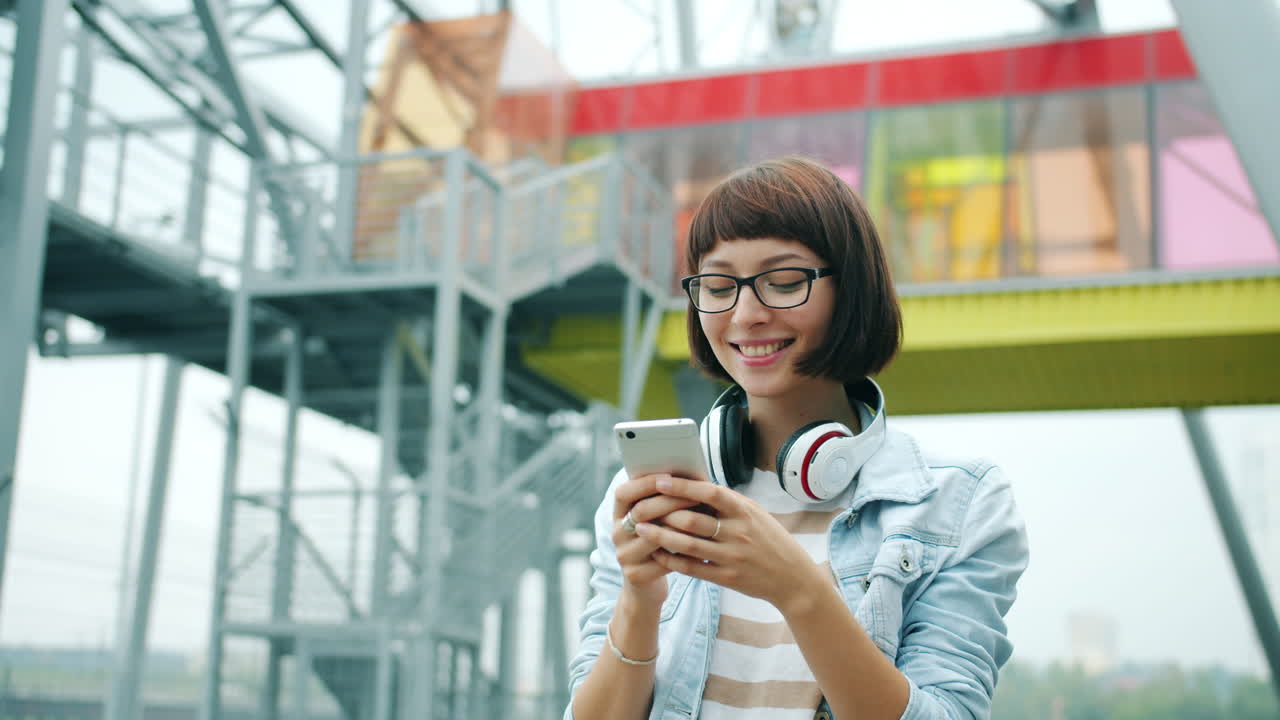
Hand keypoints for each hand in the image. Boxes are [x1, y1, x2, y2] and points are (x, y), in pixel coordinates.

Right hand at [612, 473, 700, 610]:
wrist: (645, 588)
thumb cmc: (658, 544)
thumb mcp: (655, 522)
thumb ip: (664, 502)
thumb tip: (692, 475)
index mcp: (618, 515)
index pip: (623, 492)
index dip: (645, 483)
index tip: (669, 474)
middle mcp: (616, 534)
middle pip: (641, 511)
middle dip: (670, 501)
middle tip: (697, 495)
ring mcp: (624, 556)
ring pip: (654, 537)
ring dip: (680, 526)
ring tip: (703, 518)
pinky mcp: (635, 575)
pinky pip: (663, 561)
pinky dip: (684, 552)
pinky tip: (701, 545)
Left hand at [634, 475, 828, 613]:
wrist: (793, 578)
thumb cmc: (770, 540)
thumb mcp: (755, 514)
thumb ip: (727, 502)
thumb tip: (694, 485)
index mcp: (744, 511)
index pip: (709, 493)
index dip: (682, 486)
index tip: (660, 481)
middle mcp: (738, 532)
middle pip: (692, 520)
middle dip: (663, 513)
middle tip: (641, 508)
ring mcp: (732, 556)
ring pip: (688, 545)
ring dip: (661, 537)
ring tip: (641, 530)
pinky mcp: (727, 578)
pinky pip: (693, 568)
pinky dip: (672, 561)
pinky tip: (657, 554)